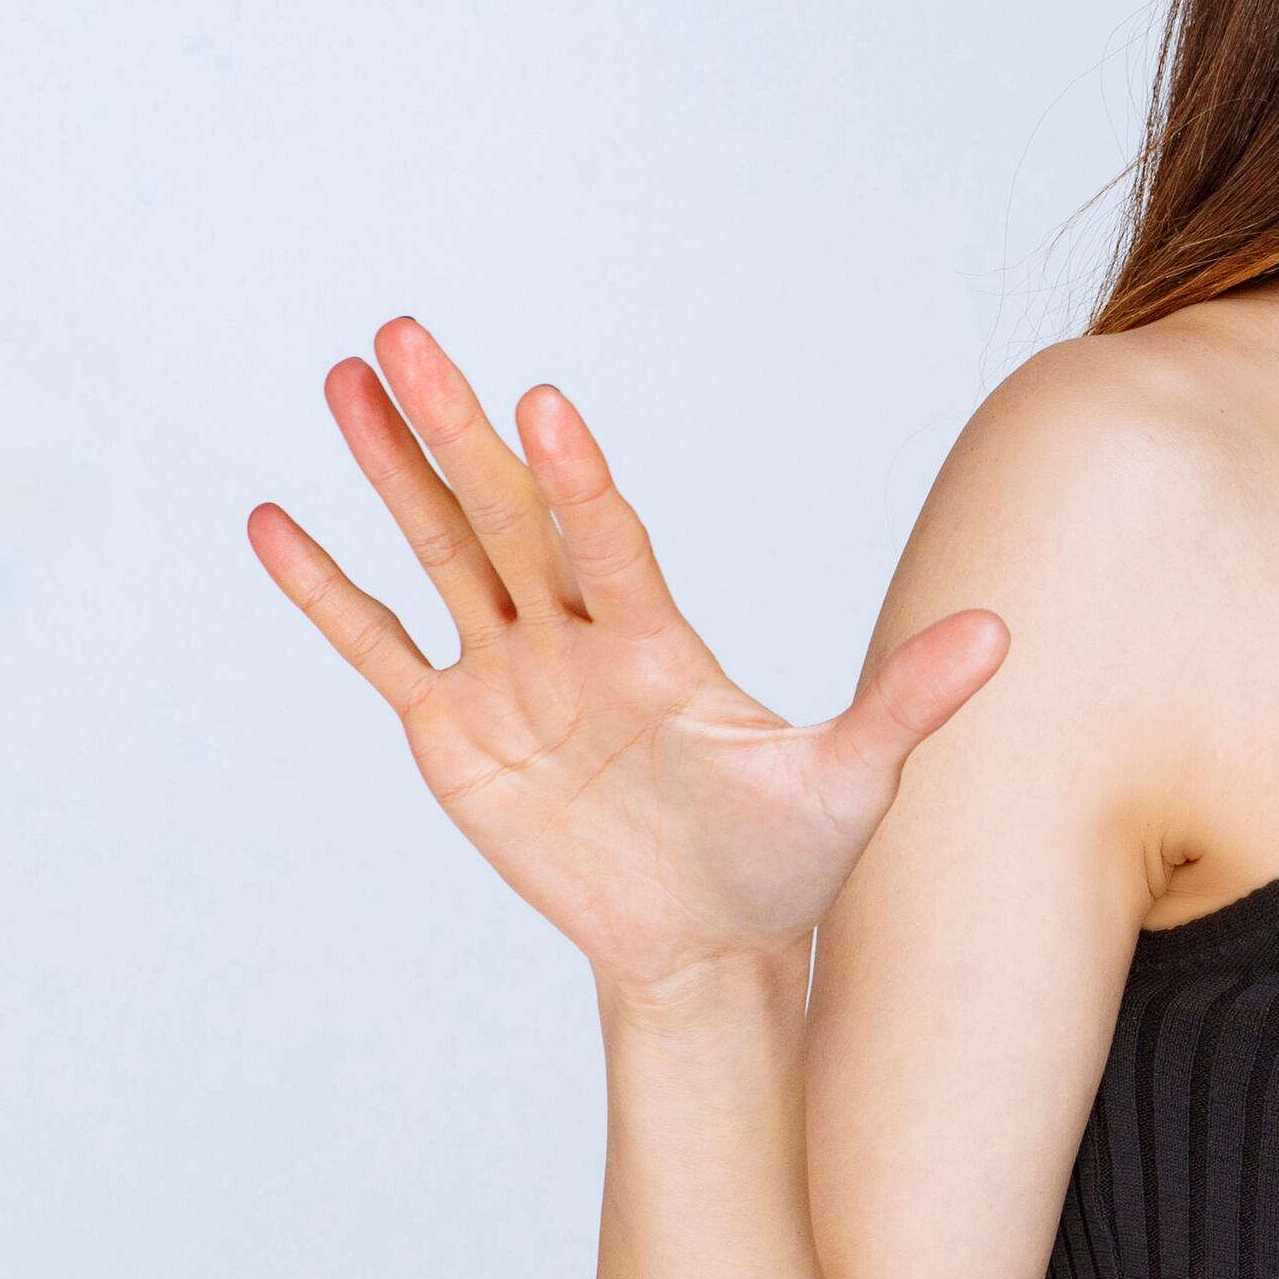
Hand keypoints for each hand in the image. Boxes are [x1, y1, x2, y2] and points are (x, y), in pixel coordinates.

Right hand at [246, 316, 1008, 1003]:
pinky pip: (380, 650)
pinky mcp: (454, 732)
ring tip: (345, 380)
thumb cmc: (787, 857)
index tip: (544, 404)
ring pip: (439, 555)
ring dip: (390, 472)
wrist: (713, 943)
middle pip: (504, 516)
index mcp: (657, 637)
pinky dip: (329, 593)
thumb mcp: (853, 780)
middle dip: (455, 430)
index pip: (608, 540)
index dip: (576, 478)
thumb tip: (1002, 630)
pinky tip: (276, 523)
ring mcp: (511, 675)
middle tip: (404, 335)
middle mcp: (577, 635)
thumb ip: (909, 702)